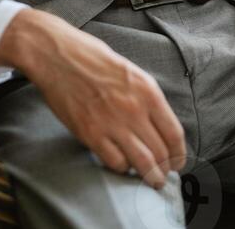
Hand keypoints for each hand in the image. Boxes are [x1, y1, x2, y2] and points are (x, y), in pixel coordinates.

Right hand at [0, 7, 186, 188]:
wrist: (55, 55)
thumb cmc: (90, 58)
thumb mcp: (129, 70)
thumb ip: (144, 96)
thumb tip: (158, 124)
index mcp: (147, 90)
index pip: (174, 133)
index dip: (179, 153)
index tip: (178, 161)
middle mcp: (134, 109)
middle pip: (160, 152)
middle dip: (165, 169)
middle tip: (163, 175)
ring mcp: (112, 123)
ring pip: (142, 164)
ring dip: (149, 177)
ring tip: (151, 180)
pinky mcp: (91, 134)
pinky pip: (115, 162)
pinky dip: (122, 168)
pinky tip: (122, 164)